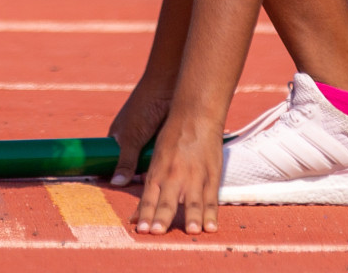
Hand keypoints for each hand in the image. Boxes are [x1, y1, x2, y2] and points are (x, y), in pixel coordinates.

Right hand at [106, 77, 172, 187]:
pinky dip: (169, 160)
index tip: (125, 193)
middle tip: (149, 192)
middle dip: (141, 176)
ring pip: (152, 161)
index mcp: (119, 138)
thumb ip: (125, 161)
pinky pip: (166, 154)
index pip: (116, 164)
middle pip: (135, 166)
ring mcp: (150, 138)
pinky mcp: (167, 136)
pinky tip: (175, 172)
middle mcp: (134, 140)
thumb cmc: (144, 108)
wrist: (167, 85)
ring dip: (157, 169)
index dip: (120, 178)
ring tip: (165, 186)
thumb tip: (115, 183)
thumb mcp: (132, 138)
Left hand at [133, 111, 222, 234]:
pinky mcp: (212, 174)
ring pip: (192, 201)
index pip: (149, 197)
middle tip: (158, 231)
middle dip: (163, 217)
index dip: (145, 213)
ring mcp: (195, 176)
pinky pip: (211, 198)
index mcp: (158, 171)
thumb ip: (150, 188)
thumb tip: (135, 214)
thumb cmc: (172, 136)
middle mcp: (175, 175)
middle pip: (168, 201)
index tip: (142, 229)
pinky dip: (211, 213)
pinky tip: (211, 227)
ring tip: (191, 231)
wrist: (196, 115)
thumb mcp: (156, 159)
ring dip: (191, 217)